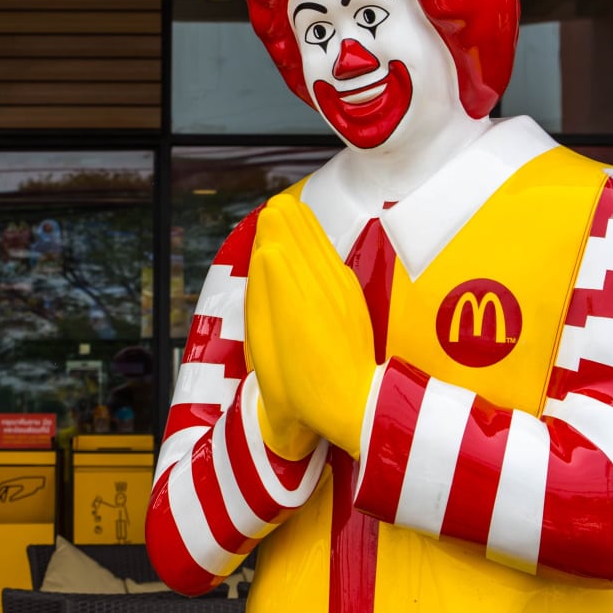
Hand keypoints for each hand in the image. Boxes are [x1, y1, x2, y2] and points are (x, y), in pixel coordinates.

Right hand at [246, 193, 377, 456]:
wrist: (350, 404)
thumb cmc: (298, 389)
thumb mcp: (264, 351)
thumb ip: (262, 299)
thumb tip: (265, 254)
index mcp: (293, 298)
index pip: (278, 247)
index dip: (269, 232)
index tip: (263, 220)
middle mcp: (319, 286)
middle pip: (299, 240)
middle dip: (284, 222)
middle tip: (273, 208)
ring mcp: (339, 290)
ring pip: (317, 245)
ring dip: (301, 227)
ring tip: (287, 209)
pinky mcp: (350, 296)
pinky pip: (330, 258)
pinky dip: (316, 243)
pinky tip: (309, 235)